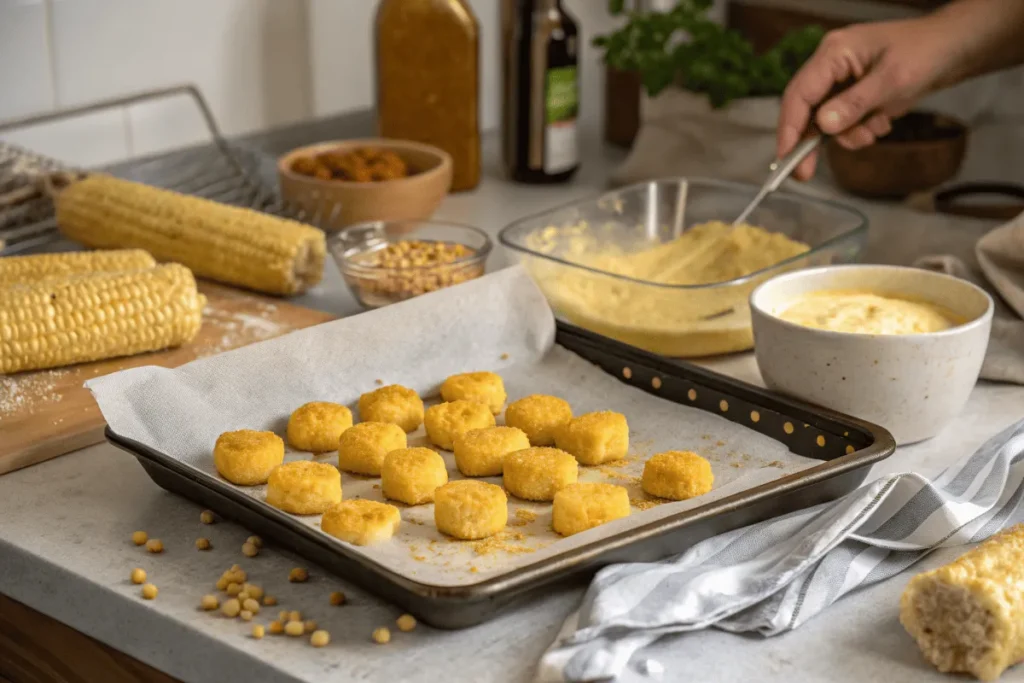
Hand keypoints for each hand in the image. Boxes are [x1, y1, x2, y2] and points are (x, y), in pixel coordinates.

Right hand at [777, 17, 955, 179]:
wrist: (955, 48)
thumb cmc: (927, 53)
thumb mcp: (893, 80)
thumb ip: (855, 103)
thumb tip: (823, 126)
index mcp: (834, 53)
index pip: (799, 94)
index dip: (789, 127)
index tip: (785, 158)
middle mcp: (831, 66)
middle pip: (806, 110)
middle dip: (811, 141)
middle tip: (805, 174)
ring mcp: (841, 80)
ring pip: (826, 121)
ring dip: (849, 134)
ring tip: (877, 128)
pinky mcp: (853, 93)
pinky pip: (844, 121)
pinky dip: (861, 129)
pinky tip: (882, 120)